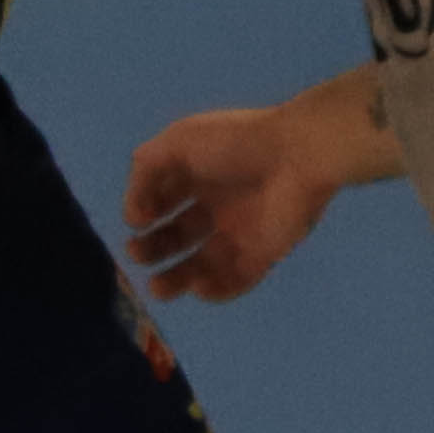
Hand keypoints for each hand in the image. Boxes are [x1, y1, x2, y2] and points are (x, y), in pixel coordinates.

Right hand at [125, 104, 339, 301]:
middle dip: (152, 249)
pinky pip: (236, 280)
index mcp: (197, 174)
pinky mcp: (264, 254)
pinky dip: (216, 291)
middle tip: (137, 256)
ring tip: (158, 289)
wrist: (299, 156)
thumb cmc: (236, 144)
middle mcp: (217, 205)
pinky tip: (198, 288)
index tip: (138, 221)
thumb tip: (134, 217)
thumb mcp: (178, 141)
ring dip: (177, 279)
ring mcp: (240, 232)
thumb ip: (145, 169)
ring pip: (202, 265)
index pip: (161, 201)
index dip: (144, 213)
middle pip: (176, 237)